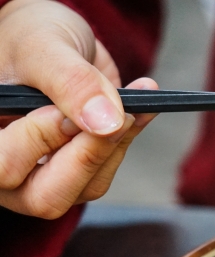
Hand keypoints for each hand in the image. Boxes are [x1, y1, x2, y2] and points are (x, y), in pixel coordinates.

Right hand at [0, 0, 156, 218]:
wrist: (54, 41)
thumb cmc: (30, 39)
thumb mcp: (44, 48)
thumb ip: (70, 82)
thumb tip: (106, 123)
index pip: (4, 168)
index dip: (38, 142)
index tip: (65, 110)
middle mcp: (9, 169)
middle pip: (47, 198)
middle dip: (87, 155)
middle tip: (116, 115)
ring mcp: (45, 176)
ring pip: (86, 188)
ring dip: (116, 145)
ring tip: (132, 103)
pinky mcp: (80, 172)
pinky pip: (109, 171)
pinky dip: (130, 137)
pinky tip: (140, 108)